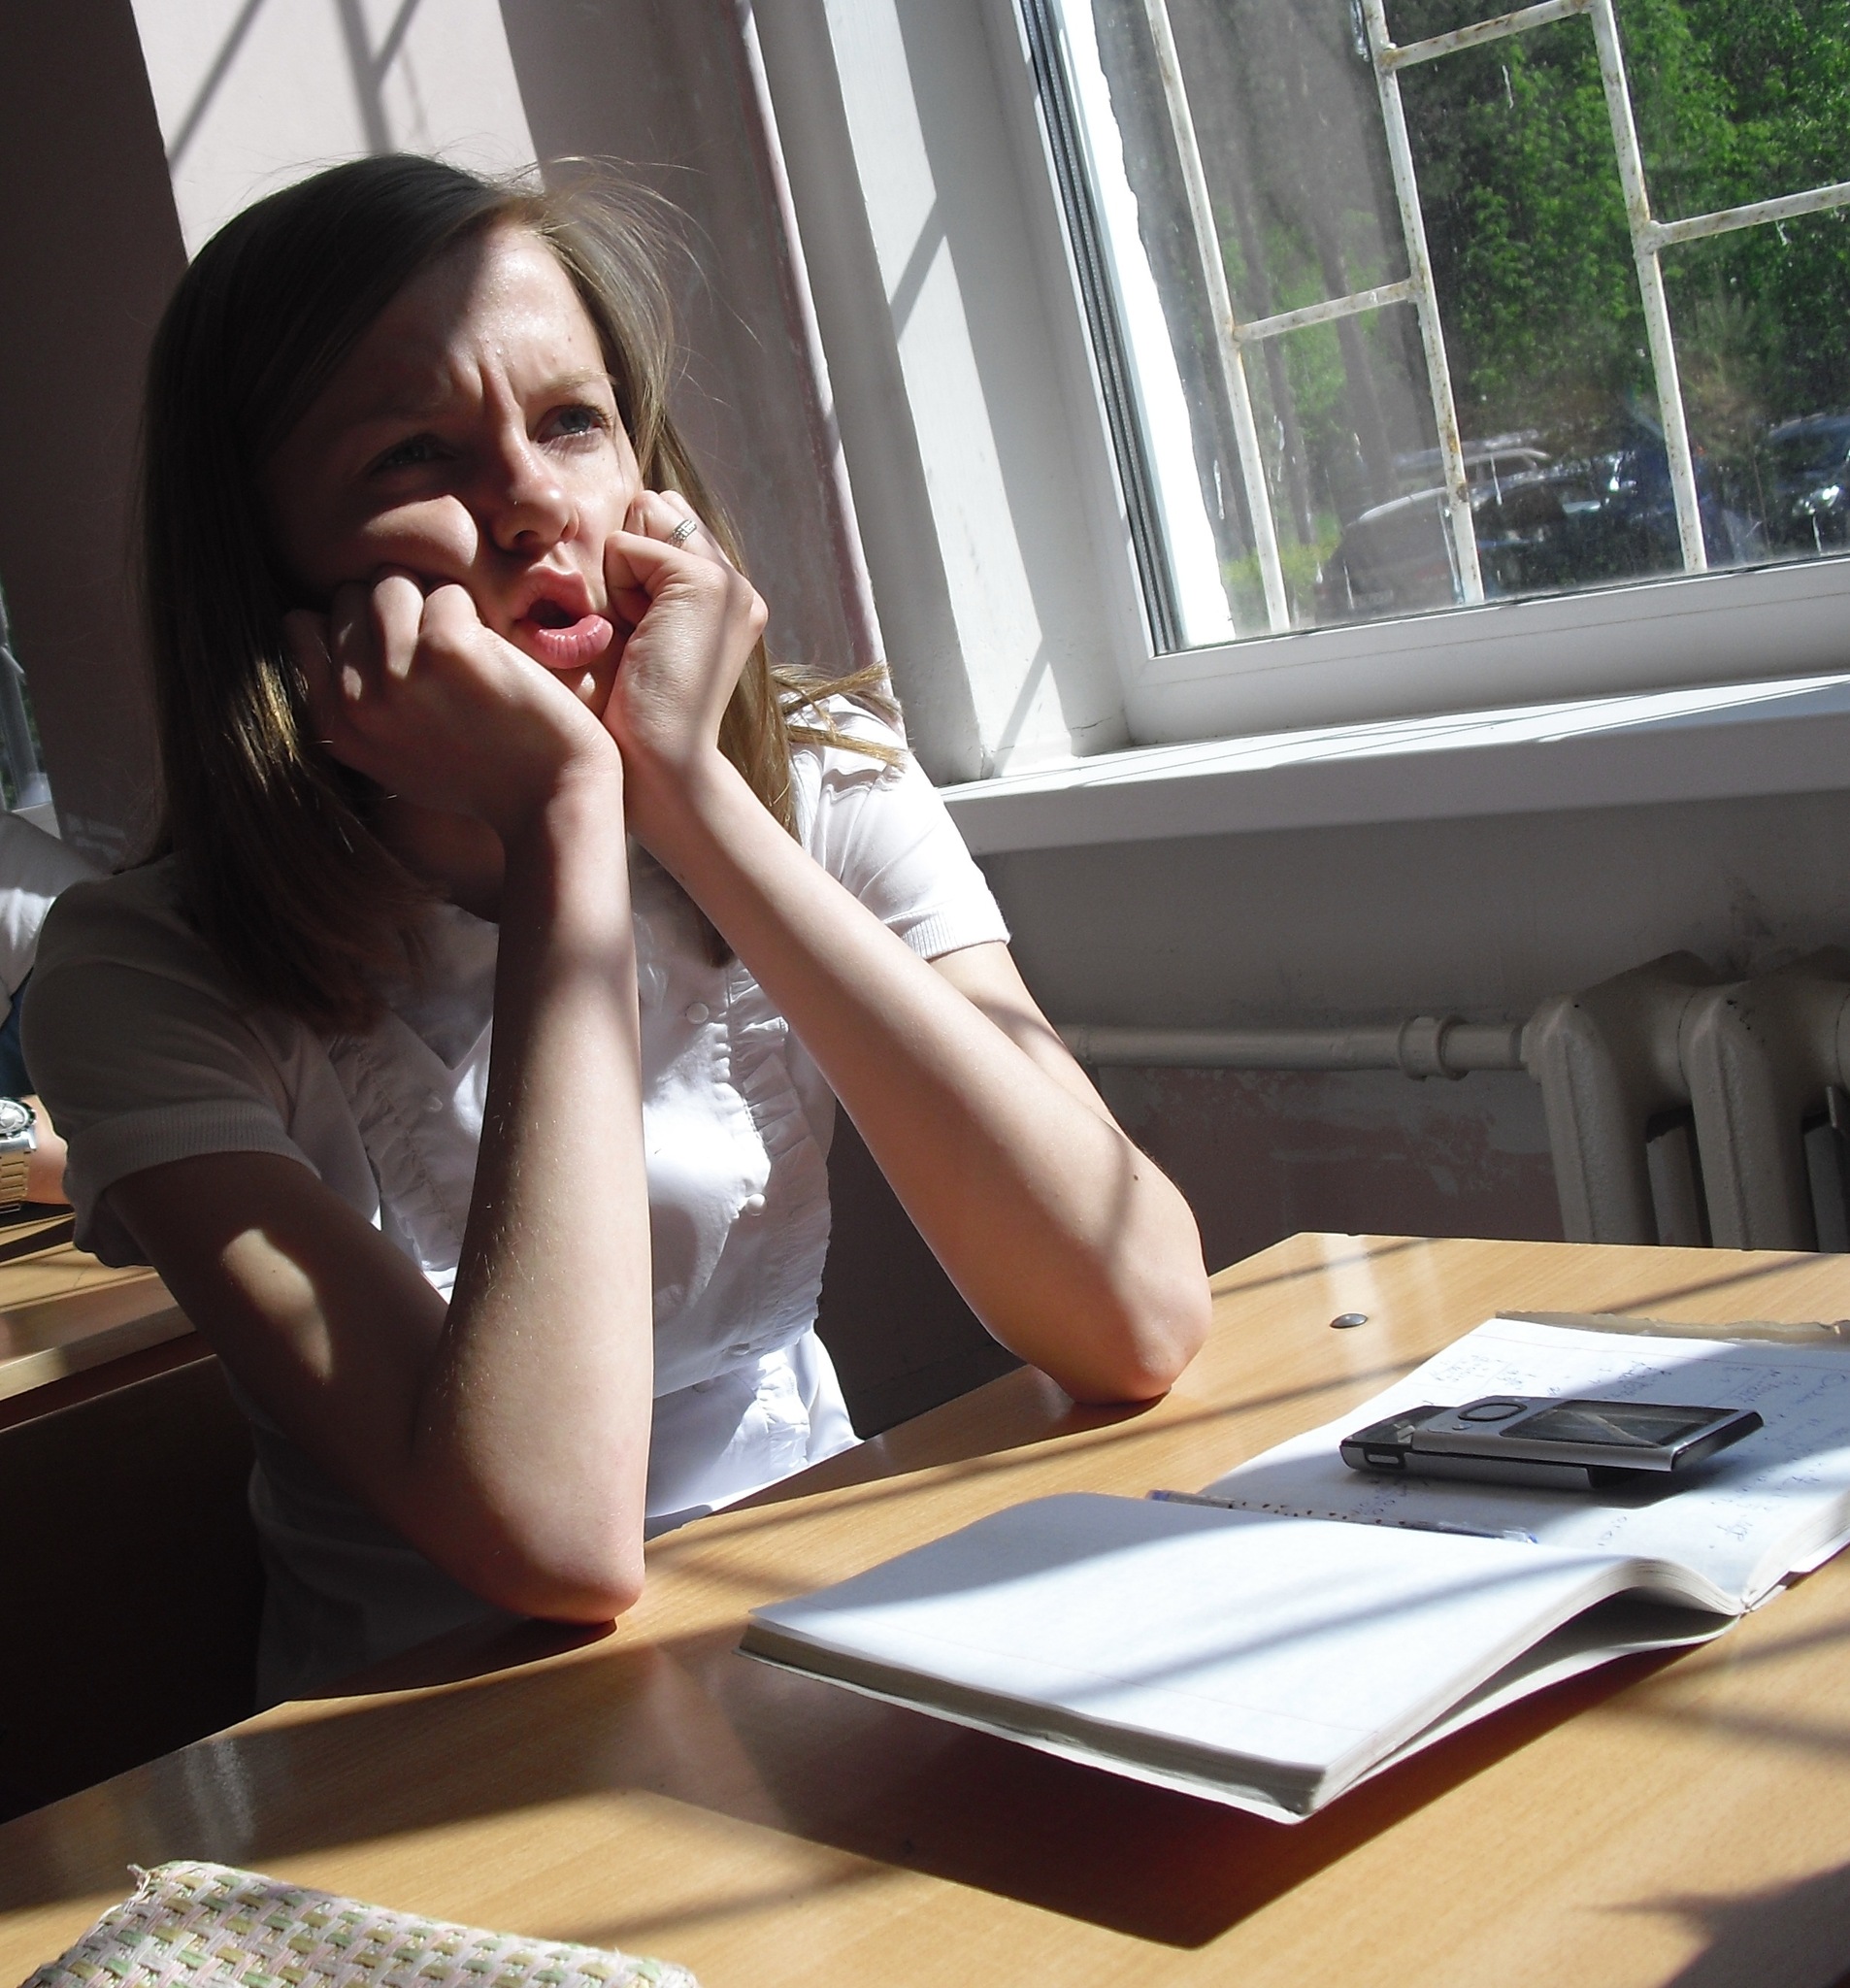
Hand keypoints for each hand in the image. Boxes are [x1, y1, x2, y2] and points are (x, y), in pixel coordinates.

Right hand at [285, 570, 619, 841]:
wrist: (552, 796)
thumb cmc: (482, 773)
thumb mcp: (391, 753)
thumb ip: (349, 699)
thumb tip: (306, 621)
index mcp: (336, 725)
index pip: (301, 625)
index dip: (354, 622)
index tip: (398, 649)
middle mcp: (357, 700)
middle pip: (350, 595)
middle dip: (396, 607)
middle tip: (441, 652)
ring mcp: (398, 672)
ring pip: (392, 581)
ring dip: (434, 601)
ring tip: (467, 651)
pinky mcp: (448, 648)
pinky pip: (448, 592)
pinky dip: (476, 613)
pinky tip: (496, 659)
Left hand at [597, 493, 766, 810]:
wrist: (663, 758)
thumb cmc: (638, 712)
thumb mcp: (646, 632)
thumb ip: (651, 579)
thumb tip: (639, 511)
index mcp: (730, 598)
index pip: (671, 524)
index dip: (635, 564)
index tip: (642, 631)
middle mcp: (738, 585)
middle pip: (659, 511)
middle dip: (631, 560)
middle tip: (641, 633)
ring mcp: (729, 581)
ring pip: (647, 521)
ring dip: (625, 575)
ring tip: (642, 636)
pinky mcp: (705, 583)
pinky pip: (629, 546)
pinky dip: (618, 590)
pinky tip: (640, 638)